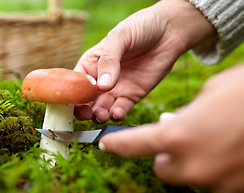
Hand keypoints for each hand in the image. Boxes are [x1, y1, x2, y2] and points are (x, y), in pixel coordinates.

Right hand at [74, 0, 216, 122]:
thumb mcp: (120, 37)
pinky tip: (117, 113)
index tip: (73, 100)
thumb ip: (109, 60)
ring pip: (102, 108)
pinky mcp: (133, 95)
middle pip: (86, 100)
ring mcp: (116, 89)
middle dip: (84, 109)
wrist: (171, 30)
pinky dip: (117, 114)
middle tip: (87, 113)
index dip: (72, 92)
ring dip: (99, 114)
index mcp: (92, 63)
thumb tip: (103, 86)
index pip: (75, 81)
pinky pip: (121, 109)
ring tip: (102, 114)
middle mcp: (101, 78)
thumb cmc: (141, 27)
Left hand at [99, 61, 243, 192]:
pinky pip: (218, 184)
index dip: (118, 145)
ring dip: (197, 162)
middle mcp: (193, 166)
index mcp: (180, 136)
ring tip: (220, 141)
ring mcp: (217, 184)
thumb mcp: (213, 93)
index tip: (106, 145)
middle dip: (168, 155)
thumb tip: (171, 124)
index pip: (135, 145)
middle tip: (185, 137)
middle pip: (162, 168)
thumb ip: (185, 114)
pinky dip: (221, 171)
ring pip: (191, 177)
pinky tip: (237, 152)